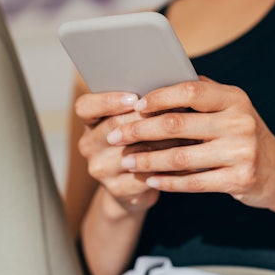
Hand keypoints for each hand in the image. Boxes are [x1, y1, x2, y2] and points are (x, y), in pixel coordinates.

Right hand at [74, 91, 188, 214]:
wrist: (133, 187)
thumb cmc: (140, 142)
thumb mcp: (134, 121)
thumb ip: (143, 104)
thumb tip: (170, 85)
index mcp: (90, 122)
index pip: (85, 107)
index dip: (108, 101)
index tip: (133, 98)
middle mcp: (89, 145)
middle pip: (113, 126)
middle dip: (147, 117)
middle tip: (177, 110)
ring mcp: (101, 168)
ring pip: (133, 151)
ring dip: (164, 141)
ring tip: (190, 133)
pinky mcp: (116, 189)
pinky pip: (145, 175)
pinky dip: (168, 166)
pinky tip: (186, 159)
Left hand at [106, 77, 274, 212]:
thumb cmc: (244, 135)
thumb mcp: (232, 109)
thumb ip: (202, 95)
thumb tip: (157, 78)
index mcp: (235, 98)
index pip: (191, 90)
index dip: (159, 96)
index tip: (134, 104)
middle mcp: (240, 122)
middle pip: (178, 124)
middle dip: (139, 131)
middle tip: (114, 136)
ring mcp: (242, 152)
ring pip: (180, 157)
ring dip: (147, 160)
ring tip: (126, 161)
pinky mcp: (239, 180)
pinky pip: (193, 182)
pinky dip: (167, 182)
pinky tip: (150, 180)